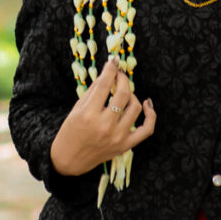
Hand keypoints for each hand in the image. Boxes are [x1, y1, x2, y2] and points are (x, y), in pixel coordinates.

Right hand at [49, 56, 156, 178]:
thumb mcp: (77, 108)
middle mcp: (105, 125)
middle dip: (122, 78)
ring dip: (131, 94)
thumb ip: (94, 90)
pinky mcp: (125, 145)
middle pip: (123, 94)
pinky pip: (146, 129)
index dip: (111, 68)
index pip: (105, 84)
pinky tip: (146, 104)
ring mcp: (118, 137)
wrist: (70, 159)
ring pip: (135, 107)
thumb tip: (109, 73)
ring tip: (123, 92)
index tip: (113, 60)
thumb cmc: (70, 131)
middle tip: (118, 74)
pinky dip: (150, 115)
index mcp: (89, 114)